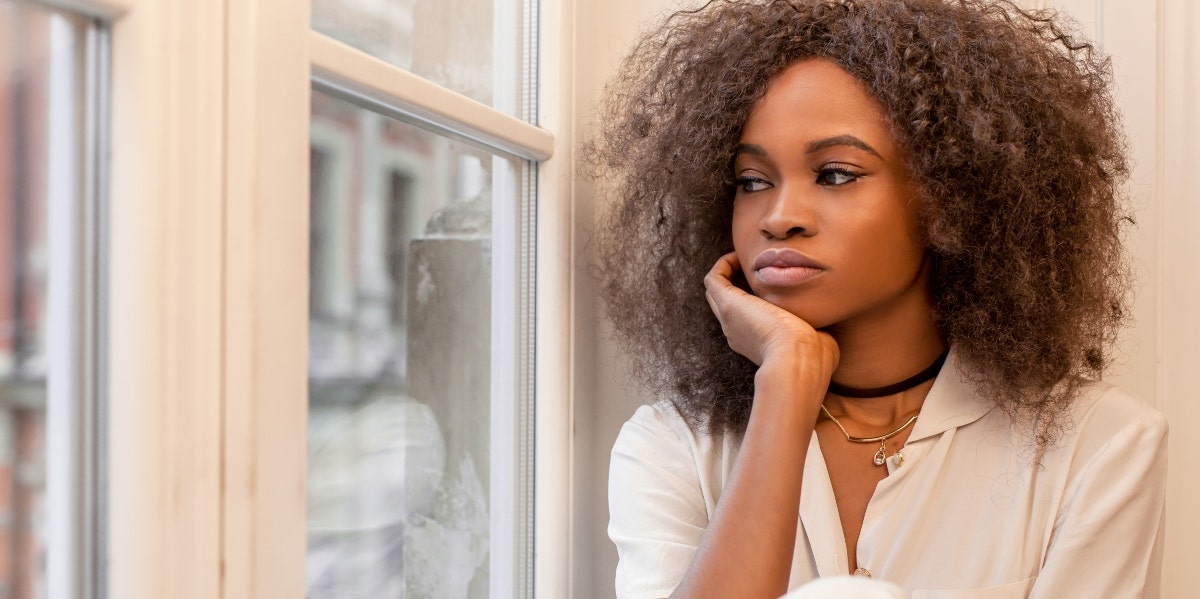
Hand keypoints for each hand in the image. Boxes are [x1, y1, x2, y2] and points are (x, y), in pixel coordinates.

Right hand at [703, 252, 838, 371]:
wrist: (798, 361)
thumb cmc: (813, 356)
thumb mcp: (815, 340)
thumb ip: (816, 332)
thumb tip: (825, 329)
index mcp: (755, 342)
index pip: (747, 315)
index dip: (753, 295)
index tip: (772, 281)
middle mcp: (737, 331)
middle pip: (725, 302)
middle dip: (737, 281)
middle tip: (756, 267)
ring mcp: (729, 317)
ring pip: (716, 290)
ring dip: (728, 271)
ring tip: (746, 258)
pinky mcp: (728, 303)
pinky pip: (713, 279)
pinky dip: (724, 264)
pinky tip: (741, 255)